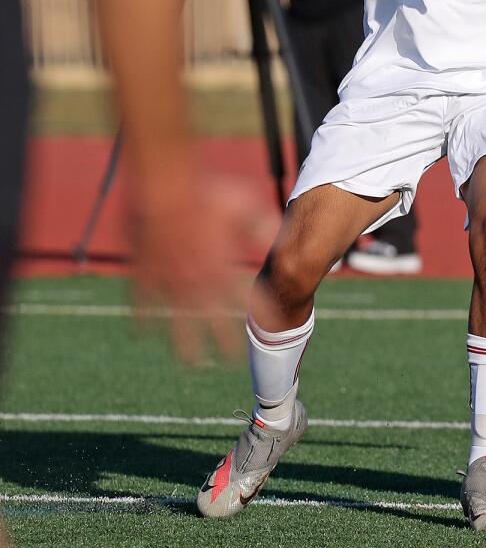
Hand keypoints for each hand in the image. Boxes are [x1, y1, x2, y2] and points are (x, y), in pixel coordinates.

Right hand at [129, 168, 274, 363]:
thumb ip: (264, 227)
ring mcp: (168, 283)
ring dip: (184, 346)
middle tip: (230, 361)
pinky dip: (143, 321)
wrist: (163, 185)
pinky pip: (142, 307)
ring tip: (190, 362)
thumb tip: (281, 241)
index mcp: (225, 268)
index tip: (273, 329)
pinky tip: (144, 333)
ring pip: (176, 325)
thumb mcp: (246, 205)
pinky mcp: (142, 276)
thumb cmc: (207, 192)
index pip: (250, 302)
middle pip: (213, 325)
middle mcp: (198, 283)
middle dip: (223, 345)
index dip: (264, 316)